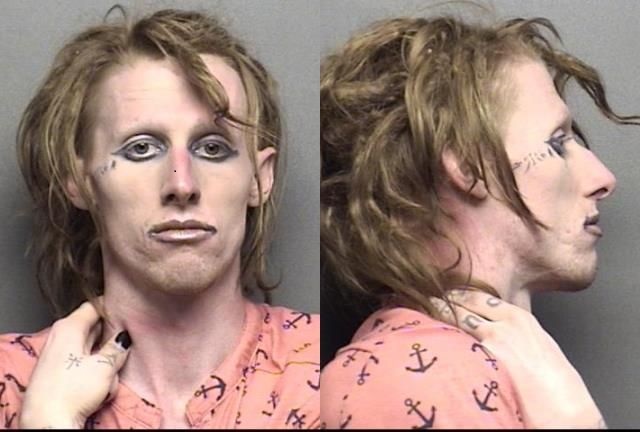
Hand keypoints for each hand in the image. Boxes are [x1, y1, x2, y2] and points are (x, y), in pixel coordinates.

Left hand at [19, 300, 131, 428]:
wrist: (46, 422)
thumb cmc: (72, 392)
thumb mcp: (104, 367)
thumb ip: (118, 347)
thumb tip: (125, 337)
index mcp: (68, 326)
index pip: (95, 305)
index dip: (114, 308)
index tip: (129, 313)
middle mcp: (60, 335)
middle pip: (94, 328)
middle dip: (110, 341)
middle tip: (124, 349)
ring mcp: (57, 354)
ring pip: (91, 348)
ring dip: (103, 361)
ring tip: (109, 378)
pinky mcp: (57, 371)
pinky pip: (82, 364)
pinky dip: (93, 372)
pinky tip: (100, 387)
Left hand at [432, 290, 605, 428]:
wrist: (567, 411)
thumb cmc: (557, 386)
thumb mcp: (538, 345)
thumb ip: (514, 332)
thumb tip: (492, 329)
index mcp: (520, 318)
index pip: (478, 296)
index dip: (456, 294)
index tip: (442, 293)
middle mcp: (504, 324)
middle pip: (462, 302)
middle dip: (440, 300)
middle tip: (420, 298)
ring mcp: (492, 341)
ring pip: (453, 318)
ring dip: (434, 315)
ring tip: (413, 312)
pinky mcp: (483, 360)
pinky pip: (453, 344)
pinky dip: (439, 339)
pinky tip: (426, 339)